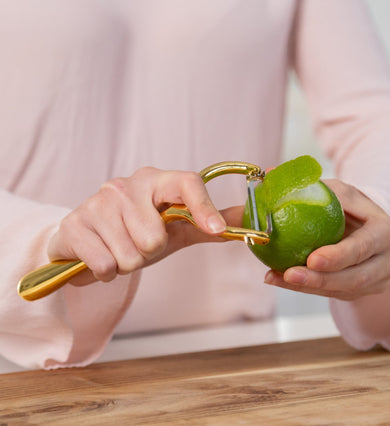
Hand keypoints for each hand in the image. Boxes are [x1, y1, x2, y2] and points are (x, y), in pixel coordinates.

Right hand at [48, 167, 240, 285]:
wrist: (88, 237)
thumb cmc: (137, 230)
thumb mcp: (176, 227)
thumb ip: (210, 223)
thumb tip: (251, 226)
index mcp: (157, 180)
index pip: (187, 183)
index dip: (204, 207)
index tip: (216, 229)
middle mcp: (126, 184)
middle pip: (155, 237)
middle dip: (148, 252)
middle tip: (138, 244)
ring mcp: (98, 201)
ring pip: (130, 255)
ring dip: (127, 262)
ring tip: (118, 248)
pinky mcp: (74, 224)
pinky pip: (104, 265)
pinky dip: (106, 271)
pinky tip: (101, 256)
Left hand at [264, 179, 389, 300]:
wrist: (362, 226)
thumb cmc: (342, 205)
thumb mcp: (330, 190)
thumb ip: (303, 184)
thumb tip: (271, 173)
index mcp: (384, 229)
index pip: (364, 244)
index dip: (340, 255)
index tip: (312, 258)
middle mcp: (388, 257)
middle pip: (357, 275)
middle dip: (322, 279)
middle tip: (290, 274)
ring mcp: (379, 277)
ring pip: (343, 289)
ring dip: (308, 286)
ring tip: (276, 277)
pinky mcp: (365, 290)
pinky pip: (334, 294)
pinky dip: (306, 288)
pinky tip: (278, 279)